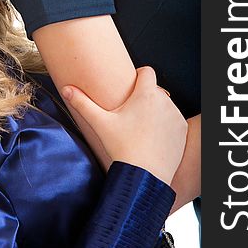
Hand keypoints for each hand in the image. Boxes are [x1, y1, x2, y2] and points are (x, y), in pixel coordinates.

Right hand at [62, 66, 186, 184]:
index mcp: (145, 94)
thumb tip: (66, 89)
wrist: (144, 177)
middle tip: (131, 114)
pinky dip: (165, 125)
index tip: (130, 89)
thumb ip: (82, 103)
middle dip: (144, 98)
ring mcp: (175, 116)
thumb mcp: (100, 123)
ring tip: (141, 128)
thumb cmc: (122, 148)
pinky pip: (173, 120)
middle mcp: (164, 102)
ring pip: (164, 105)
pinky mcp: (182, 130)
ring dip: (155, 110)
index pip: (146, 71)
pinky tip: (152, 137)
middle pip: (154, 90)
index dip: (138, 76)